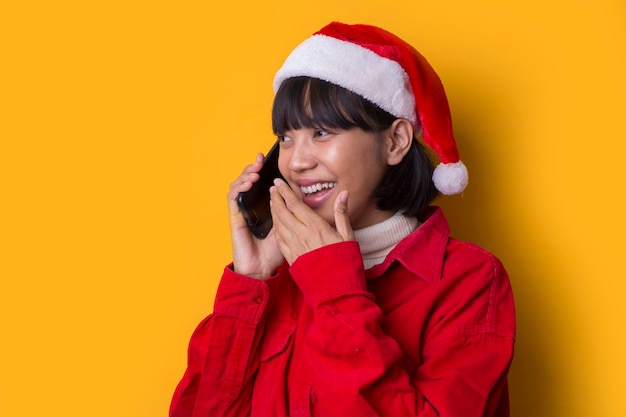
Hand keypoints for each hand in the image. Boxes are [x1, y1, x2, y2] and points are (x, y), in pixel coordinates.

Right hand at [227, 153, 283, 278]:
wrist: (262, 269)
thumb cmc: (274, 252)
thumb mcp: (288, 226)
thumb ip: (291, 211)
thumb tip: (300, 195)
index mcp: (261, 208)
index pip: (259, 184)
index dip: (261, 170)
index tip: (267, 159)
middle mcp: (249, 207)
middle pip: (247, 182)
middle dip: (252, 168)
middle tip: (260, 160)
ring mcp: (242, 212)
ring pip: (238, 186)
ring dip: (245, 175)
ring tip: (255, 170)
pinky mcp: (235, 218)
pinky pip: (233, 199)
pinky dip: (239, 188)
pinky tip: (248, 183)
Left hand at [269, 178, 354, 264]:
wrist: (336, 288)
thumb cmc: (345, 261)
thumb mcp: (348, 235)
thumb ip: (342, 213)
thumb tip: (344, 194)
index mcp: (316, 227)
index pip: (295, 204)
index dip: (285, 191)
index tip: (279, 182)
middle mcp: (302, 235)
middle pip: (283, 212)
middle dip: (276, 198)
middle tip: (272, 189)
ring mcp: (294, 247)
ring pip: (278, 224)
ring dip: (274, 211)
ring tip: (272, 202)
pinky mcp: (291, 257)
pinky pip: (279, 239)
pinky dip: (275, 228)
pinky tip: (275, 223)